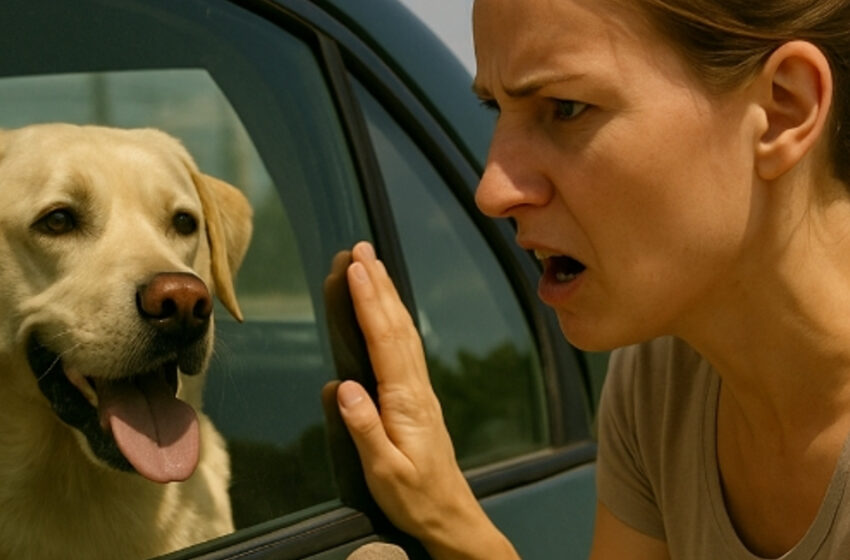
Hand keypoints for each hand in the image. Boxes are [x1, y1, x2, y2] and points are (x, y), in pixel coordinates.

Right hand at [337, 242, 517, 559]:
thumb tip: (343, 388)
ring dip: (388, 296)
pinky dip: (395, 318)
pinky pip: (406, 346)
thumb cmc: (415, 496)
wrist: (450, 513)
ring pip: (404, 332)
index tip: (355, 269)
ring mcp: (420, 389)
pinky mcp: (418, 396)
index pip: (384, 341)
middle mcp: (416, 388)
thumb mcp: (384, 472)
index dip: (368, 302)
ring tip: (373, 266)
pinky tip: (389, 310)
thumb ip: (364, 429)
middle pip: (396, 325)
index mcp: (405, 402)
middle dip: (378, 284)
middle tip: (362, 249)